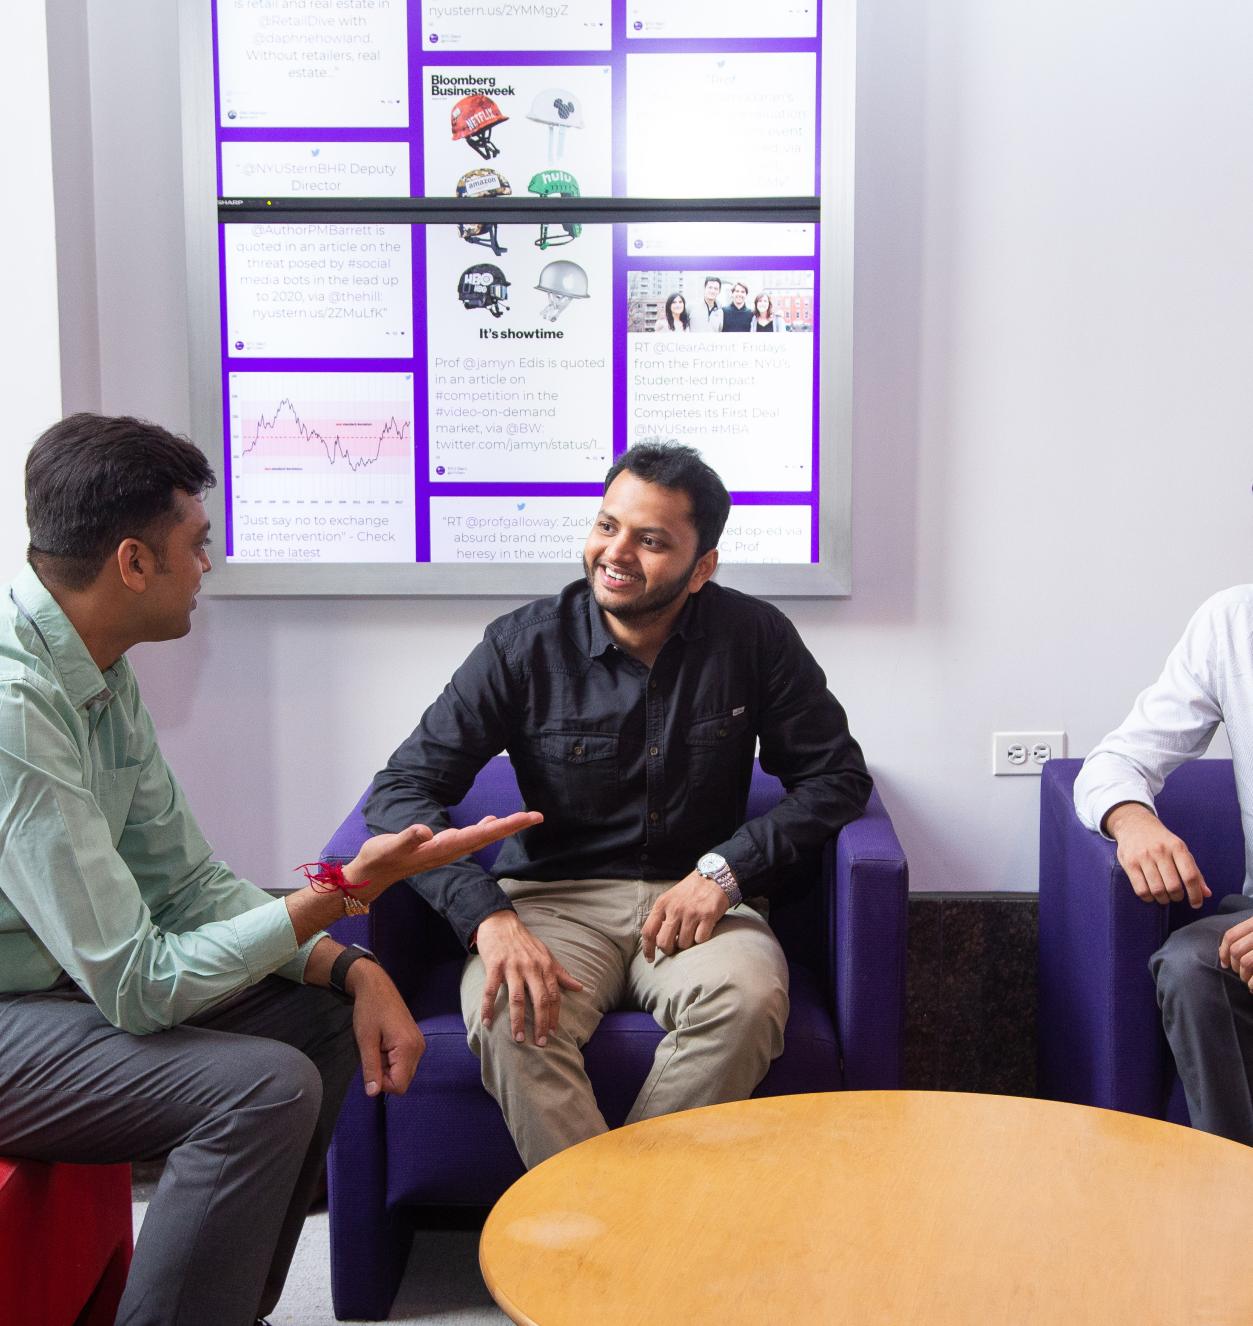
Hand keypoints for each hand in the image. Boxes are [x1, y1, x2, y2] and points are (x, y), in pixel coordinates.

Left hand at [346, 959, 424, 1096]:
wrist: (376, 986)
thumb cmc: (369, 1010)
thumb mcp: (366, 1041)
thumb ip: (371, 1068)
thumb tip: (373, 1094)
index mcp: (409, 1048)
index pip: (400, 1086)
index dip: (382, 1084)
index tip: (371, 1066)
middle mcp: (419, 1048)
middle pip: (403, 1080)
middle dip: (385, 1074)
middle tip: (374, 1053)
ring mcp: (419, 1044)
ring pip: (403, 1072)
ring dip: (388, 1066)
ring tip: (378, 1046)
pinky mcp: (416, 1041)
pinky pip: (405, 1062)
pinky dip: (392, 1059)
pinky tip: (384, 1044)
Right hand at [349, 811, 543, 901]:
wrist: (370, 875)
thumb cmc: (378, 859)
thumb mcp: (388, 847)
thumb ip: (407, 839)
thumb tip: (427, 831)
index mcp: (442, 849)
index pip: (481, 836)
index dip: (505, 827)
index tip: (527, 819)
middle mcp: (449, 850)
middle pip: (488, 837)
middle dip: (513, 826)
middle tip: (538, 816)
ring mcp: (445, 850)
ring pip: (480, 837)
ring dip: (501, 828)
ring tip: (521, 818)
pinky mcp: (439, 848)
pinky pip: (468, 838)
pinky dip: (483, 829)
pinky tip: (490, 823)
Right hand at [474, 911, 582, 1046]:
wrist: (500, 921)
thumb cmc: (525, 941)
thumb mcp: (546, 954)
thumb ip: (561, 973)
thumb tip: (579, 987)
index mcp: (545, 965)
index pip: (554, 995)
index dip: (554, 1015)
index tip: (553, 1033)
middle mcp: (531, 967)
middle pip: (540, 999)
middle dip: (541, 1023)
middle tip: (540, 1043)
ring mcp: (512, 966)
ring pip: (517, 998)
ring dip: (518, 1021)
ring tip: (518, 1038)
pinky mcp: (494, 965)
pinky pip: (491, 990)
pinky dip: (488, 1007)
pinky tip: (487, 1023)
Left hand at [641, 870, 729, 961]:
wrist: (714, 876)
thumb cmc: (690, 891)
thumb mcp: (670, 898)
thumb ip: (662, 916)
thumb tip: (656, 940)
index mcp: (662, 904)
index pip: (648, 931)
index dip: (647, 949)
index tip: (650, 959)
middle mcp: (675, 909)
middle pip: (664, 942)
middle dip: (669, 950)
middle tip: (675, 947)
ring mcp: (691, 913)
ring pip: (683, 944)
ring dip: (687, 944)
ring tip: (691, 933)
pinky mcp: (708, 916)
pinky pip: (700, 940)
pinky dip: (701, 939)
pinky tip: (703, 929)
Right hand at [1106, 802, 1210, 907]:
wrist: (1134, 824)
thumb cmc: (1162, 841)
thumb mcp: (1181, 850)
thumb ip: (1194, 872)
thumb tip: (1207, 894)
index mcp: (1177, 847)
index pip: (1190, 876)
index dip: (1195, 894)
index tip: (1196, 904)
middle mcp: (1160, 851)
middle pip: (1173, 886)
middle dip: (1177, 897)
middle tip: (1176, 896)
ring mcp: (1143, 857)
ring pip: (1157, 890)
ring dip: (1163, 899)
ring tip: (1164, 896)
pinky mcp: (1129, 863)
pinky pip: (1141, 889)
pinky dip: (1148, 898)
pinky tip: (1151, 895)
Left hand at [1219, 915, 1252, 987]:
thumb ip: (1243, 938)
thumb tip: (1220, 950)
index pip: (1231, 936)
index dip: (1224, 951)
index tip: (1225, 964)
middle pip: (1236, 950)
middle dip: (1234, 966)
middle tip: (1240, 974)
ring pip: (1245, 962)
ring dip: (1243, 975)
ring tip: (1247, 981)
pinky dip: (1252, 985)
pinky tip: (1252, 987)